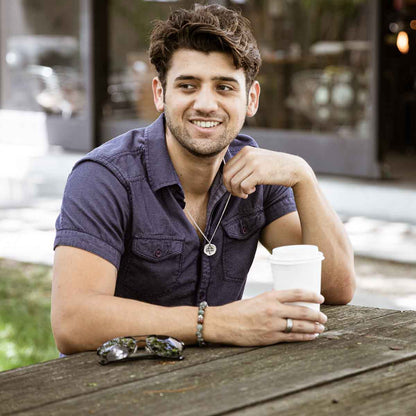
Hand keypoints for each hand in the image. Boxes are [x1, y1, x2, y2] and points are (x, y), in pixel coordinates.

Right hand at [205, 289, 326, 346]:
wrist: (223, 323)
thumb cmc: (238, 310)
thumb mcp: (256, 299)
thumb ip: (272, 302)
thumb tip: (289, 305)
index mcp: (269, 296)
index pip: (296, 293)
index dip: (311, 295)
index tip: (320, 297)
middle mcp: (273, 309)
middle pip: (302, 311)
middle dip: (316, 315)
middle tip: (324, 317)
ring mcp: (272, 325)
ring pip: (300, 326)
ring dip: (313, 327)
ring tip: (321, 327)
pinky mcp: (270, 337)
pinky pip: (292, 338)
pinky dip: (304, 337)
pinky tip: (311, 336)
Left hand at [223, 147, 310, 198]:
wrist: (294, 169)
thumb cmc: (274, 168)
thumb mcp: (257, 160)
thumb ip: (243, 165)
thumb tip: (226, 178)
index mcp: (245, 150)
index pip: (226, 168)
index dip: (228, 181)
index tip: (236, 187)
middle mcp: (247, 154)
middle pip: (227, 176)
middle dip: (230, 188)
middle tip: (239, 193)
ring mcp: (253, 163)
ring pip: (233, 182)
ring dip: (238, 192)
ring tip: (246, 192)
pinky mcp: (259, 173)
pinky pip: (242, 186)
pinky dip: (245, 192)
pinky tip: (253, 190)